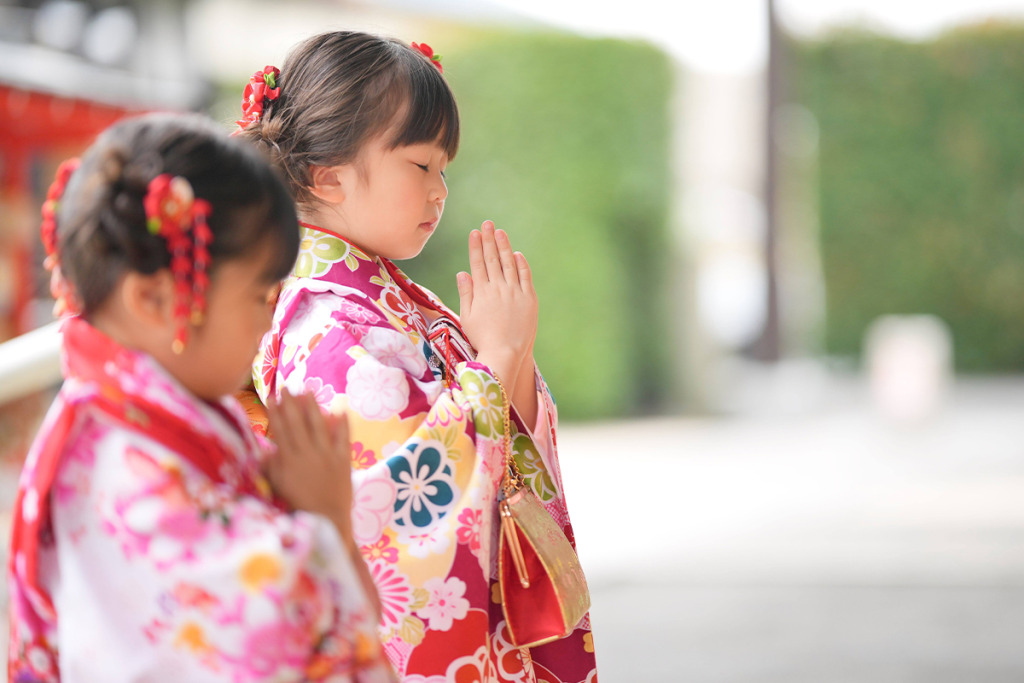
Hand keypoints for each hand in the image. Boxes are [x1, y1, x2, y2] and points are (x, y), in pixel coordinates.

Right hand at [264, 391, 353, 545]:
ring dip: (312, 406)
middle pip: (297, 422)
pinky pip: (343, 438)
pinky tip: (340, 409)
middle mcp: (307, 453)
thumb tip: (262, 451)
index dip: (275, 412)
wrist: (326, 519)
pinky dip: (342, 423)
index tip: (270, 396)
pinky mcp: (343, 460)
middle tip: (286, 387)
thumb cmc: (299, 506)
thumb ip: (271, 467)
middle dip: (291, 403)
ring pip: (318, 425)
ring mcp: (326, 455)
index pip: (280, 430)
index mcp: (289, 459)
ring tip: (307, 390)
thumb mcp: (278, 487)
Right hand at [457, 220, 537, 386]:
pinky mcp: (529, 299)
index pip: (477, 263)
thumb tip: (462, 273)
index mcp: (481, 292)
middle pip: (492, 258)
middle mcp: (498, 288)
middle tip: (487, 223)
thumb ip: (466, 293)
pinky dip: (521, 264)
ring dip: (504, 246)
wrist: (505, 352)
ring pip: (509, 264)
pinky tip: (516, 254)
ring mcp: (515, 292)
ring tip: (499, 232)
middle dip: (489, 239)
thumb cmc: (483, 338)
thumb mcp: (467, 316)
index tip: (474, 233)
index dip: (476, 246)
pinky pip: (525, 277)